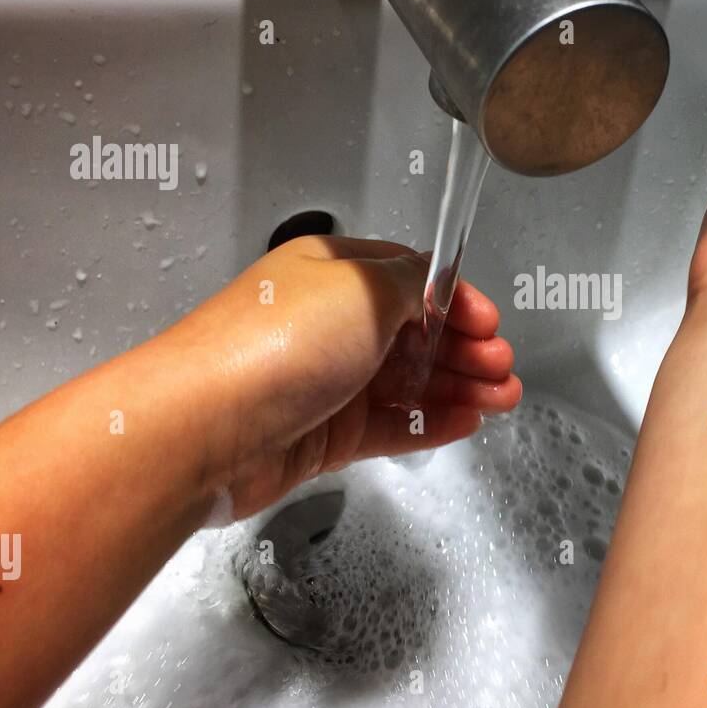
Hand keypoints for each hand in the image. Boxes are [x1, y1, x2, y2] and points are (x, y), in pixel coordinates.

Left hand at [162, 235, 520, 516]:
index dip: (455, 299)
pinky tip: (465, 422)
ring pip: (406, 382)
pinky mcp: (323, 435)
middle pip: (413, 333)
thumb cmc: (279, 343)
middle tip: (503, 367)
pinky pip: (388, 425)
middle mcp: (327, 323)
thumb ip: (411, 284)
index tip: (489, 323)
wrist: (204, 427)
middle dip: (465, 348)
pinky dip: (428, 423)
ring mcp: (325, 381)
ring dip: (457, 387)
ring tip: (502, 399)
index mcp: (331, 272)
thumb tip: (430, 286)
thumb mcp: (362, 289)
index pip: (408, 279)